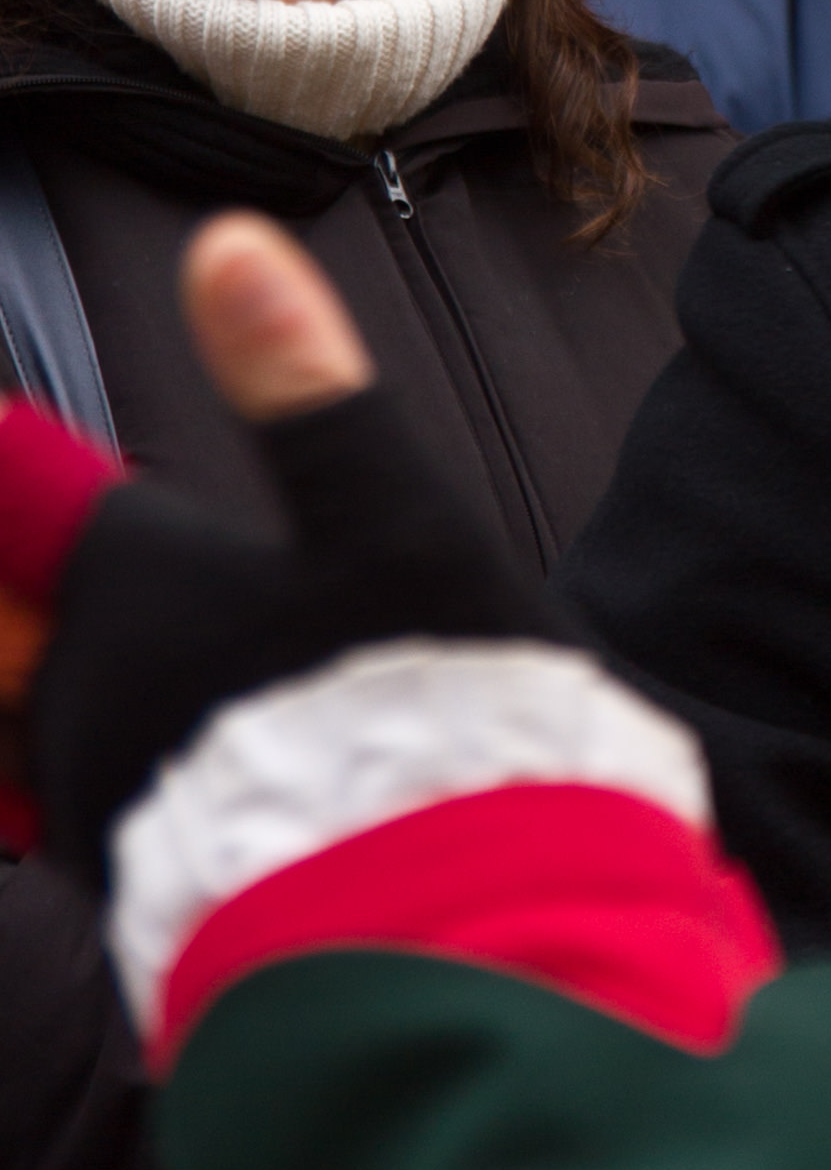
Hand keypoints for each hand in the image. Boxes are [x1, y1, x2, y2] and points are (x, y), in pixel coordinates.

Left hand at [22, 216, 558, 890]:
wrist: (449, 930)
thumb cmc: (425, 715)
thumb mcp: (395, 522)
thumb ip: (305, 386)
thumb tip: (226, 239)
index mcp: (127, 583)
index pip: (18, 497)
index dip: (24, 484)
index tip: (30, 468)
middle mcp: (76, 693)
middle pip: (28, 623)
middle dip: (46, 604)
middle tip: (177, 612)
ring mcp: (96, 802)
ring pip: (56, 720)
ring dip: (104, 693)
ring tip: (210, 692)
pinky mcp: (135, 894)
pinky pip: (103, 809)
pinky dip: (143, 780)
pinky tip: (226, 784)